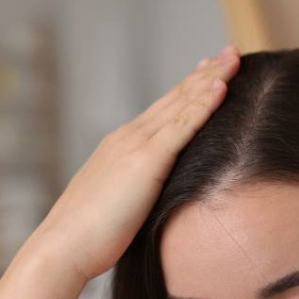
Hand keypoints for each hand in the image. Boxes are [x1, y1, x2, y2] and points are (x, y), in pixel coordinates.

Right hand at [33, 45, 240, 279]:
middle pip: (176, 98)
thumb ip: (138, 190)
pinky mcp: (146, 160)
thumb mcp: (119, 203)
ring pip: (182, 103)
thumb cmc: (89, 235)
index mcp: (122, 146)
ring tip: (234, 57)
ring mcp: (137, 145)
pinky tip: (222, 87)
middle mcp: (129, 137)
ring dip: (211, 78)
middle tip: (231, 51)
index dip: (189, 89)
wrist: (64, 246)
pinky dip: (203, 105)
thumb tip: (154, 196)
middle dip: (206, 73)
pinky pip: (182, 126)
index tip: (210, 72)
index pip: (164, 110)